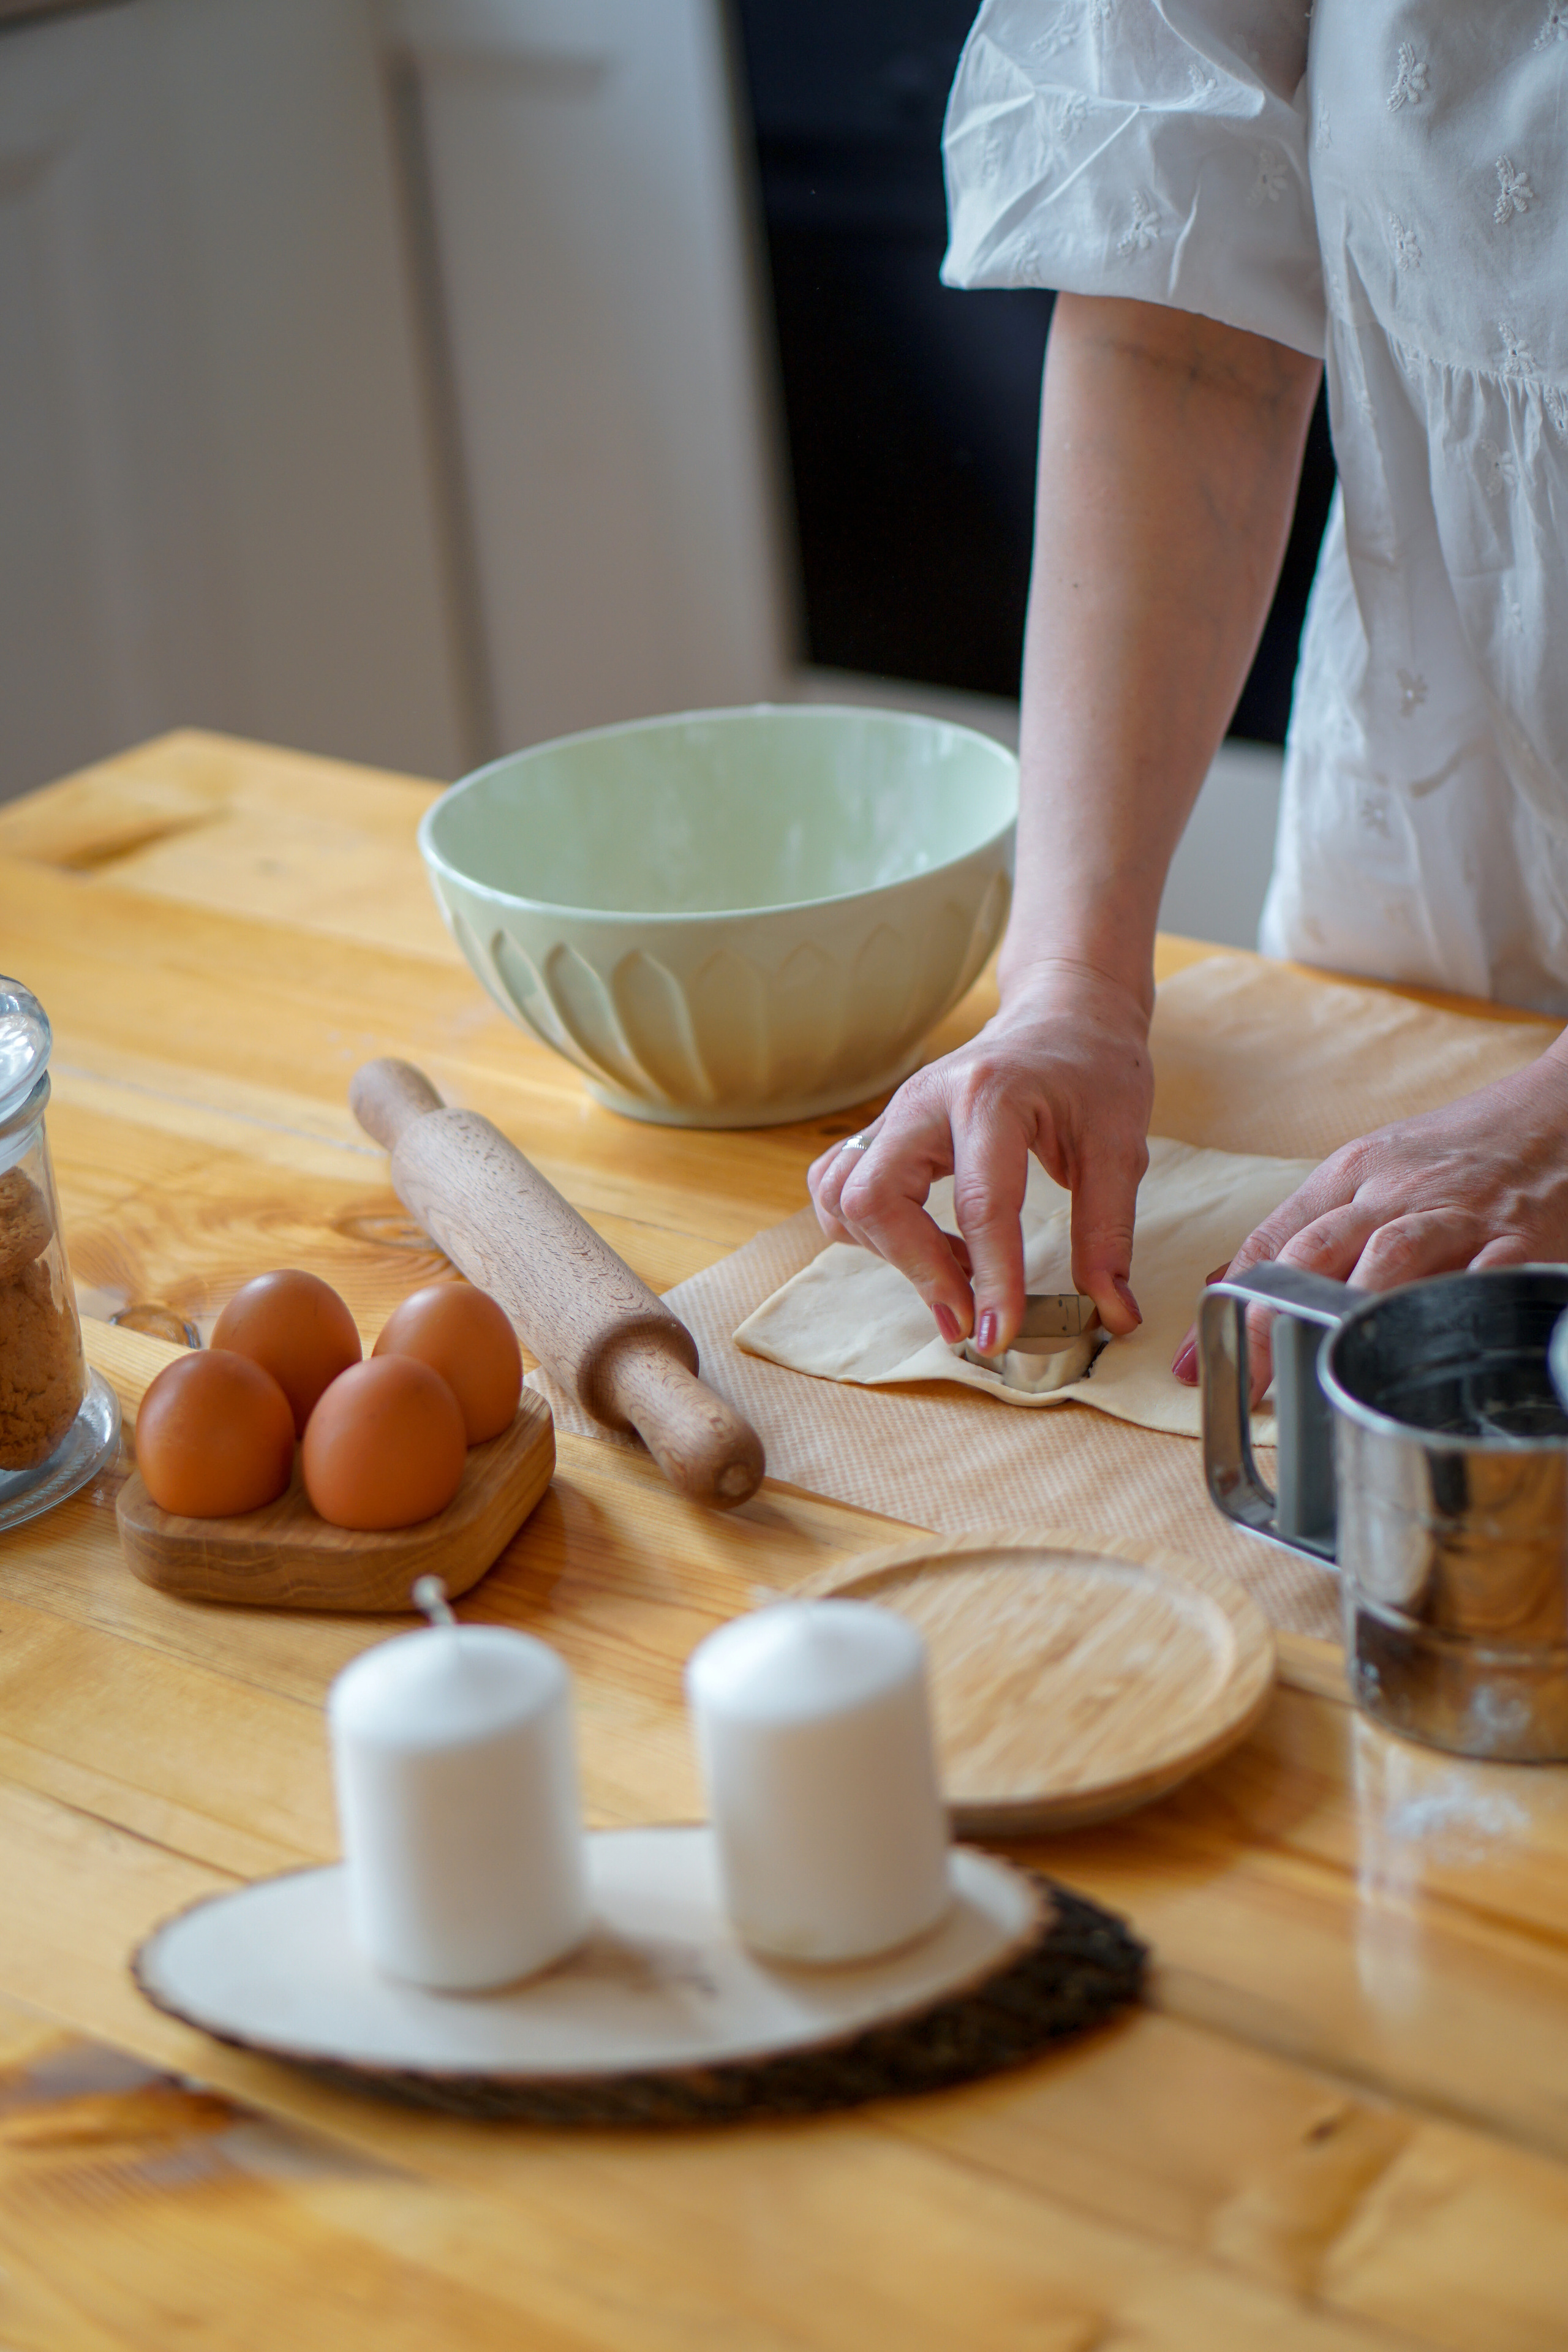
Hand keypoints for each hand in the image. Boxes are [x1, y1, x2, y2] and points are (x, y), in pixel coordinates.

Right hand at [807, 960, 1152, 1350]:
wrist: (1063, 1016)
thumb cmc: (1092, 1072)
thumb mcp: (1120, 1148)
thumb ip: (1109, 1235)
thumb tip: (1114, 1315)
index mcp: (990, 1094)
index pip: (980, 1203)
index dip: (990, 1279)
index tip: (1000, 1334)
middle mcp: (925, 1100)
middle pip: (874, 1198)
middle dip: (917, 1270)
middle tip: (967, 1317)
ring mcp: (894, 1114)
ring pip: (841, 1196)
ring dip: (889, 1253)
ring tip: (954, 1273)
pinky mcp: (882, 1132)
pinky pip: (838, 1189)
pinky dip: (870, 1232)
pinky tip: (928, 1245)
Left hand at [1172, 1051, 1567, 1386]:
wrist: (1560, 1109)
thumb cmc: (1462, 1148)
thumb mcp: (1375, 1168)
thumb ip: (1309, 1226)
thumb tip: (1229, 1280)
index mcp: (1352, 1174)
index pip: (1273, 1241)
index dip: (1227, 1306)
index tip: (1193, 1363)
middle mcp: (1395, 1192)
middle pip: (1313, 1258)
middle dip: (1269, 1324)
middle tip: (1244, 1386)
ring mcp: (1456, 1217)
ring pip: (1387, 1266)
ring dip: (1346, 1323)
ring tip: (1317, 1376)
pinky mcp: (1518, 1241)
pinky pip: (1478, 1283)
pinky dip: (1448, 1317)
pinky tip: (1424, 1354)